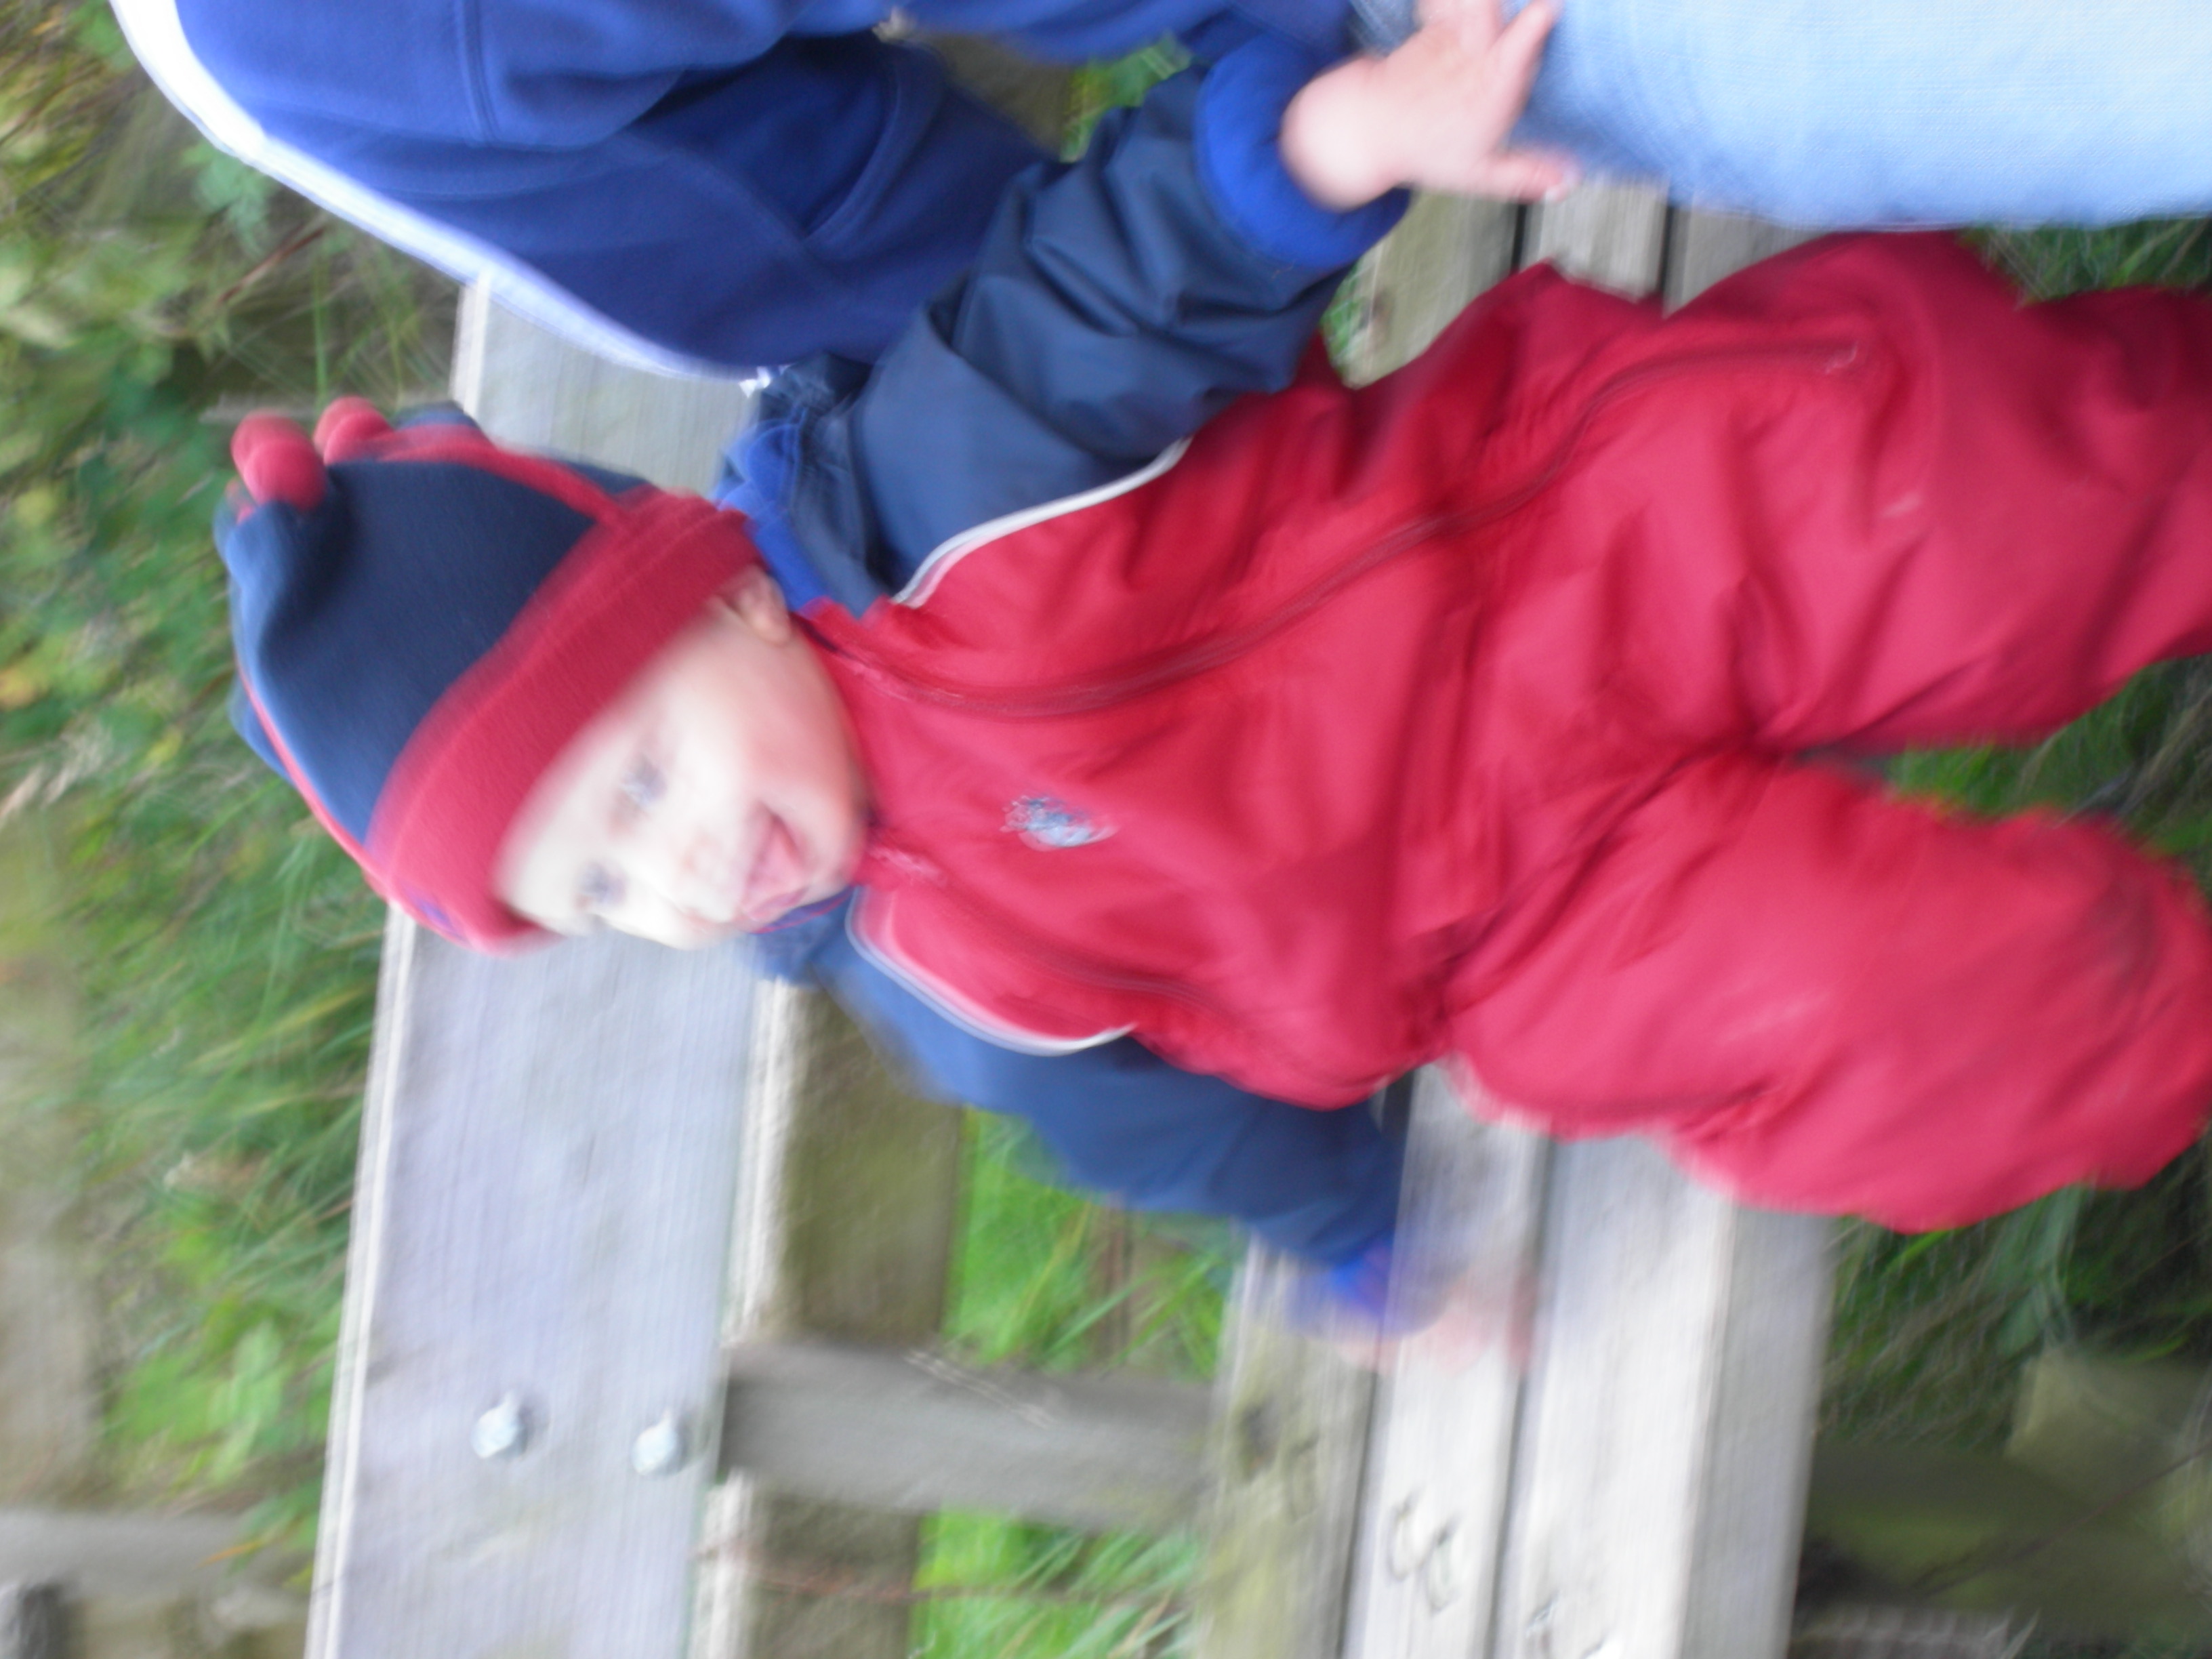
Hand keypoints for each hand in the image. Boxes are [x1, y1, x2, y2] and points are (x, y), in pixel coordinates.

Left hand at [1279, 0, 1577, 210]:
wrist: (1372, 131)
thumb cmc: (1426, 150)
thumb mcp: (1480, 172)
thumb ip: (1527, 175)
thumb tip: (1569, 182)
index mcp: (1495, 84)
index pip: (1522, 41)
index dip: (1537, 21)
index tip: (1547, 10)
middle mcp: (1474, 54)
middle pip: (1488, 9)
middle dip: (1494, 7)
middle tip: (1526, 8)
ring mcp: (1451, 36)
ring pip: (1470, 2)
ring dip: (1477, 4)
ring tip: (1489, 10)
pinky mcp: (1434, 25)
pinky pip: (1444, 2)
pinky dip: (1450, 3)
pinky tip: (1460, 9)